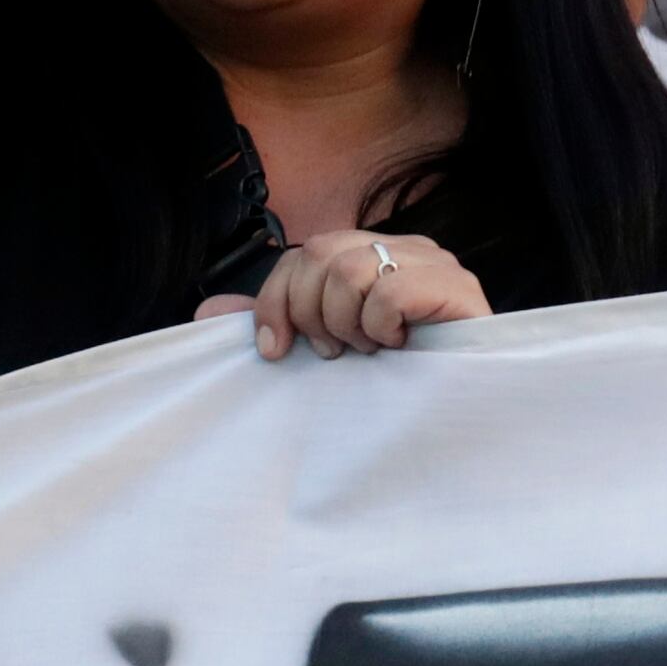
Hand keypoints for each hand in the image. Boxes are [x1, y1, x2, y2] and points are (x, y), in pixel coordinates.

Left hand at [224, 227, 490, 359]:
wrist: (458, 415)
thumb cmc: (393, 381)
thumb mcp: (323, 348)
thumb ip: (274, 324)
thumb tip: (207, 311)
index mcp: (374, 256)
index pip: (304, 253)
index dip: (276, 301)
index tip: (277, 350)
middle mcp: (405, 250)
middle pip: (322, 253)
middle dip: (311, 314)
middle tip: (335, 353)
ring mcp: (436, 265)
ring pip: (351, 269)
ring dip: (347, 325)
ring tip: (369, 351)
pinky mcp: (458, 289)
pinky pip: (390, 292)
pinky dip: (380, 327)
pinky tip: (399, 346)